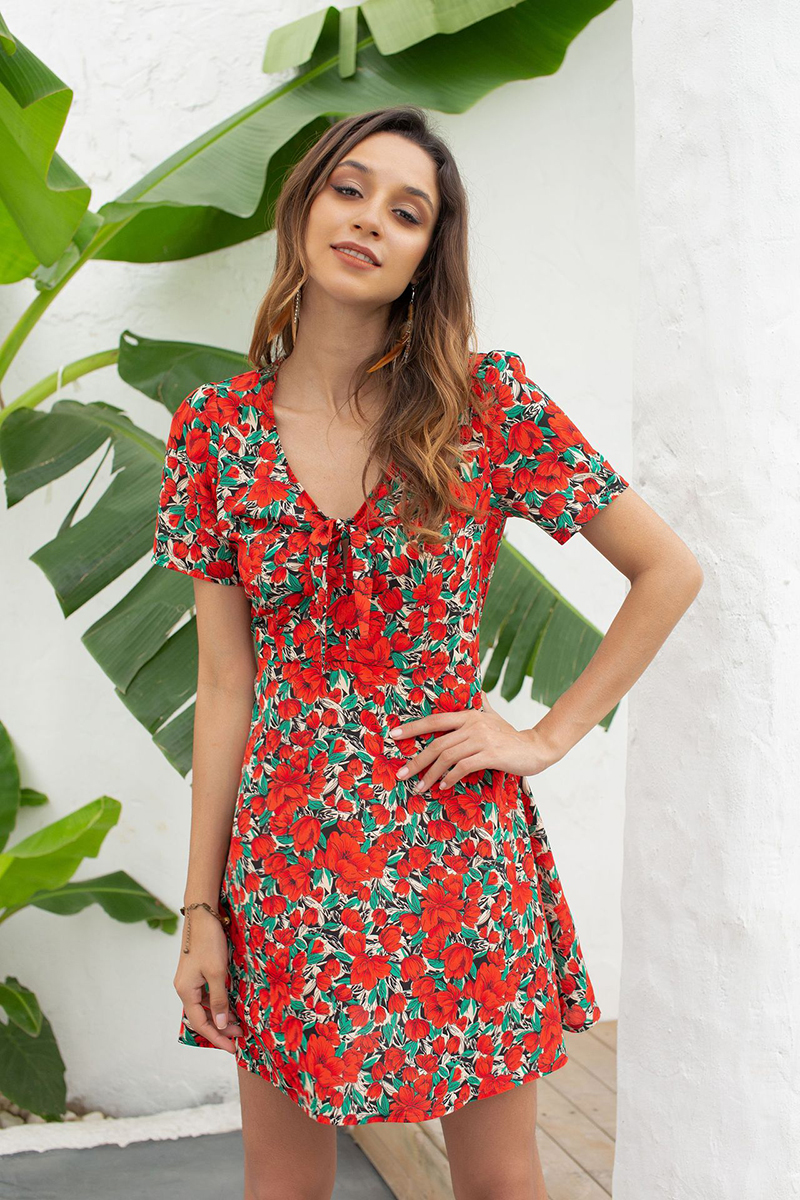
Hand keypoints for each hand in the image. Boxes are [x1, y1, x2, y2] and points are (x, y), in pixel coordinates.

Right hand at [174, 909, 244, 1053]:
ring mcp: (190, 980)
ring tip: (238, 1023)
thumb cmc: (209, 942)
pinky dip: (218, 1002)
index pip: (201, 1023)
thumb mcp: (217, 973)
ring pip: (205, 1006)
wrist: (202, 915)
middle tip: (240, 1035)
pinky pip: (206, 994)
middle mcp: (185, 988)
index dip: (217, 1037)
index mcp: (185, 991)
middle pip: (201, 1017)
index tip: (232, 1048)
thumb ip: (218, 999)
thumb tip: (220, 1024)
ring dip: (220, 1015)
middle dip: (220, 1028)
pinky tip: (230, 1004)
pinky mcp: (196, 972)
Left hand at [388, 690, 558, 792]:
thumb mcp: (494, 717)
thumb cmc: (511, 736)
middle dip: (417, 761)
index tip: (395, 734)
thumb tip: (477, 693)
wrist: (537, 748)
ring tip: (421, 786)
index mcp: (470, 715)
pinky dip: (450, 777)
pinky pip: (463, 767)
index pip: (436, 720)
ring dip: (430, 774)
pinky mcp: (491, 755)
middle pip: (437, 743)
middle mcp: (473, 725)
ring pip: (447, 757)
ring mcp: (482, 740)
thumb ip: (482, 706)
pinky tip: (443, 786)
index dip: (414, 727)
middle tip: (402, 774)